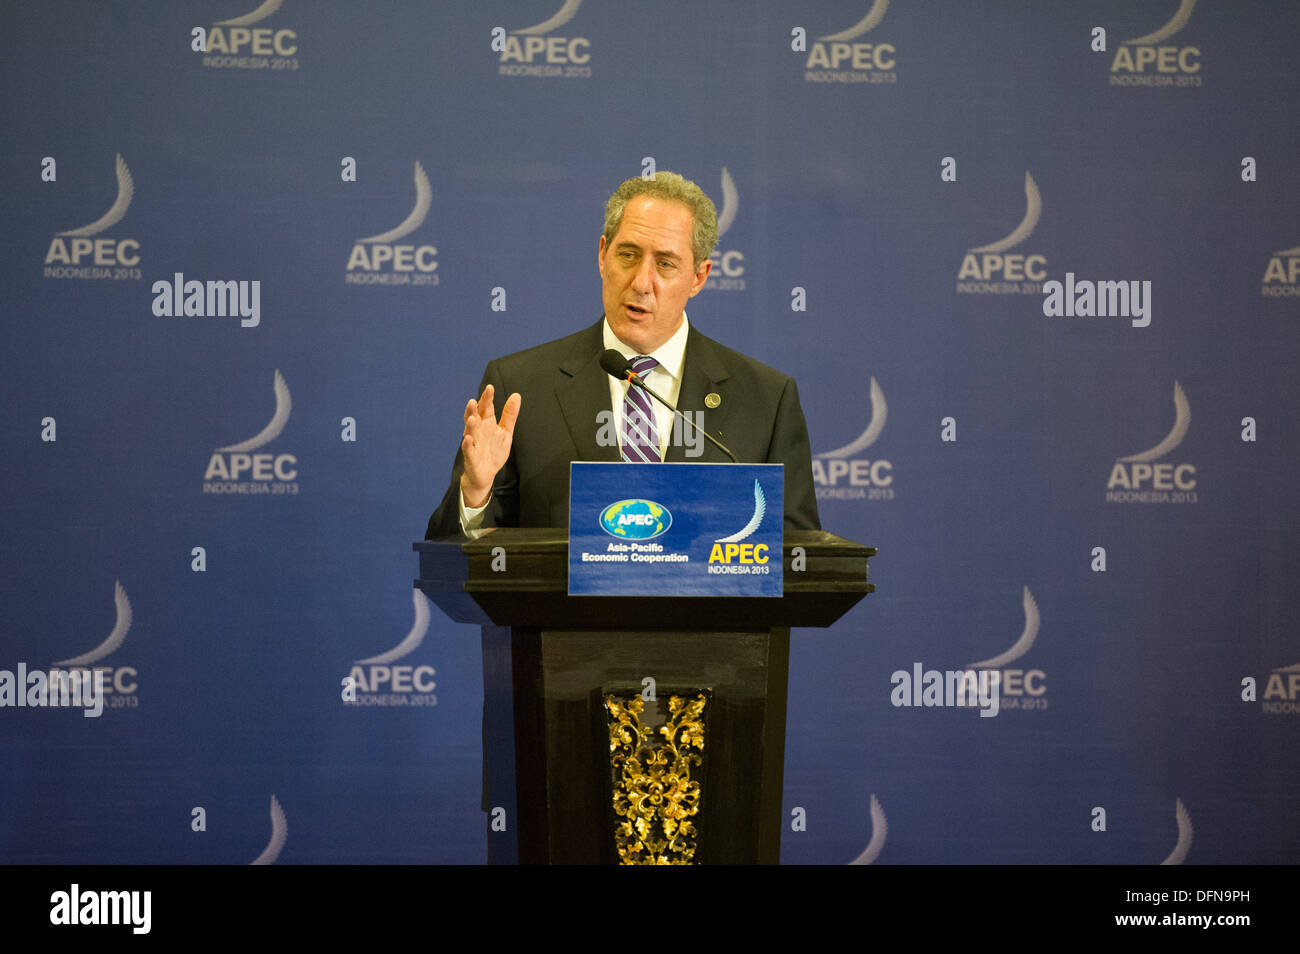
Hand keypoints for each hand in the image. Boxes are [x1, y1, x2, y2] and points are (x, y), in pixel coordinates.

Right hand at [459, 384, 520, 508]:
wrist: (486, 475)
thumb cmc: (494, 451)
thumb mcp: (505, 432)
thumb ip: (509, 415)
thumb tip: (516, 395)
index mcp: (486, 423)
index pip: (486, 407)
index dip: (487, 398)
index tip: (490, 387)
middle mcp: (478, 431)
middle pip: (475, 417)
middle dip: (473, 409)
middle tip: (474, 400)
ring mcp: (473, 443)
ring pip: (469, 432)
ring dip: (470, 425)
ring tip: (472, 418)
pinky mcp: (471, 457)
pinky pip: (468, 449)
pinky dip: (467, 444)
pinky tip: (468, 438)